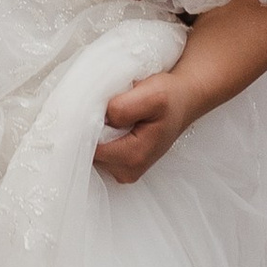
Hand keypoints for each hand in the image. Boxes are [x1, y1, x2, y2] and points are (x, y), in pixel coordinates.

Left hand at [93, 68, 199, 184]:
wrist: (182, 101)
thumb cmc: (168, 97)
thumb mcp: (152, 94)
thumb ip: (123, 108)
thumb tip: (101, 118)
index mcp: (132, 157)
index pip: (89, 149)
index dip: (84, 128)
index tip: (89, 109)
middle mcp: (126, 171)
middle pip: (88, 153)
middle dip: (87, 130)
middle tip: (99, 107)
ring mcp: (123, 170)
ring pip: (91, 153)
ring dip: (93, 133)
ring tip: (107, 114)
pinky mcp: (120, 164)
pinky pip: (97, 152)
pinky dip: (98, 136)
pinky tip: (109, 123)